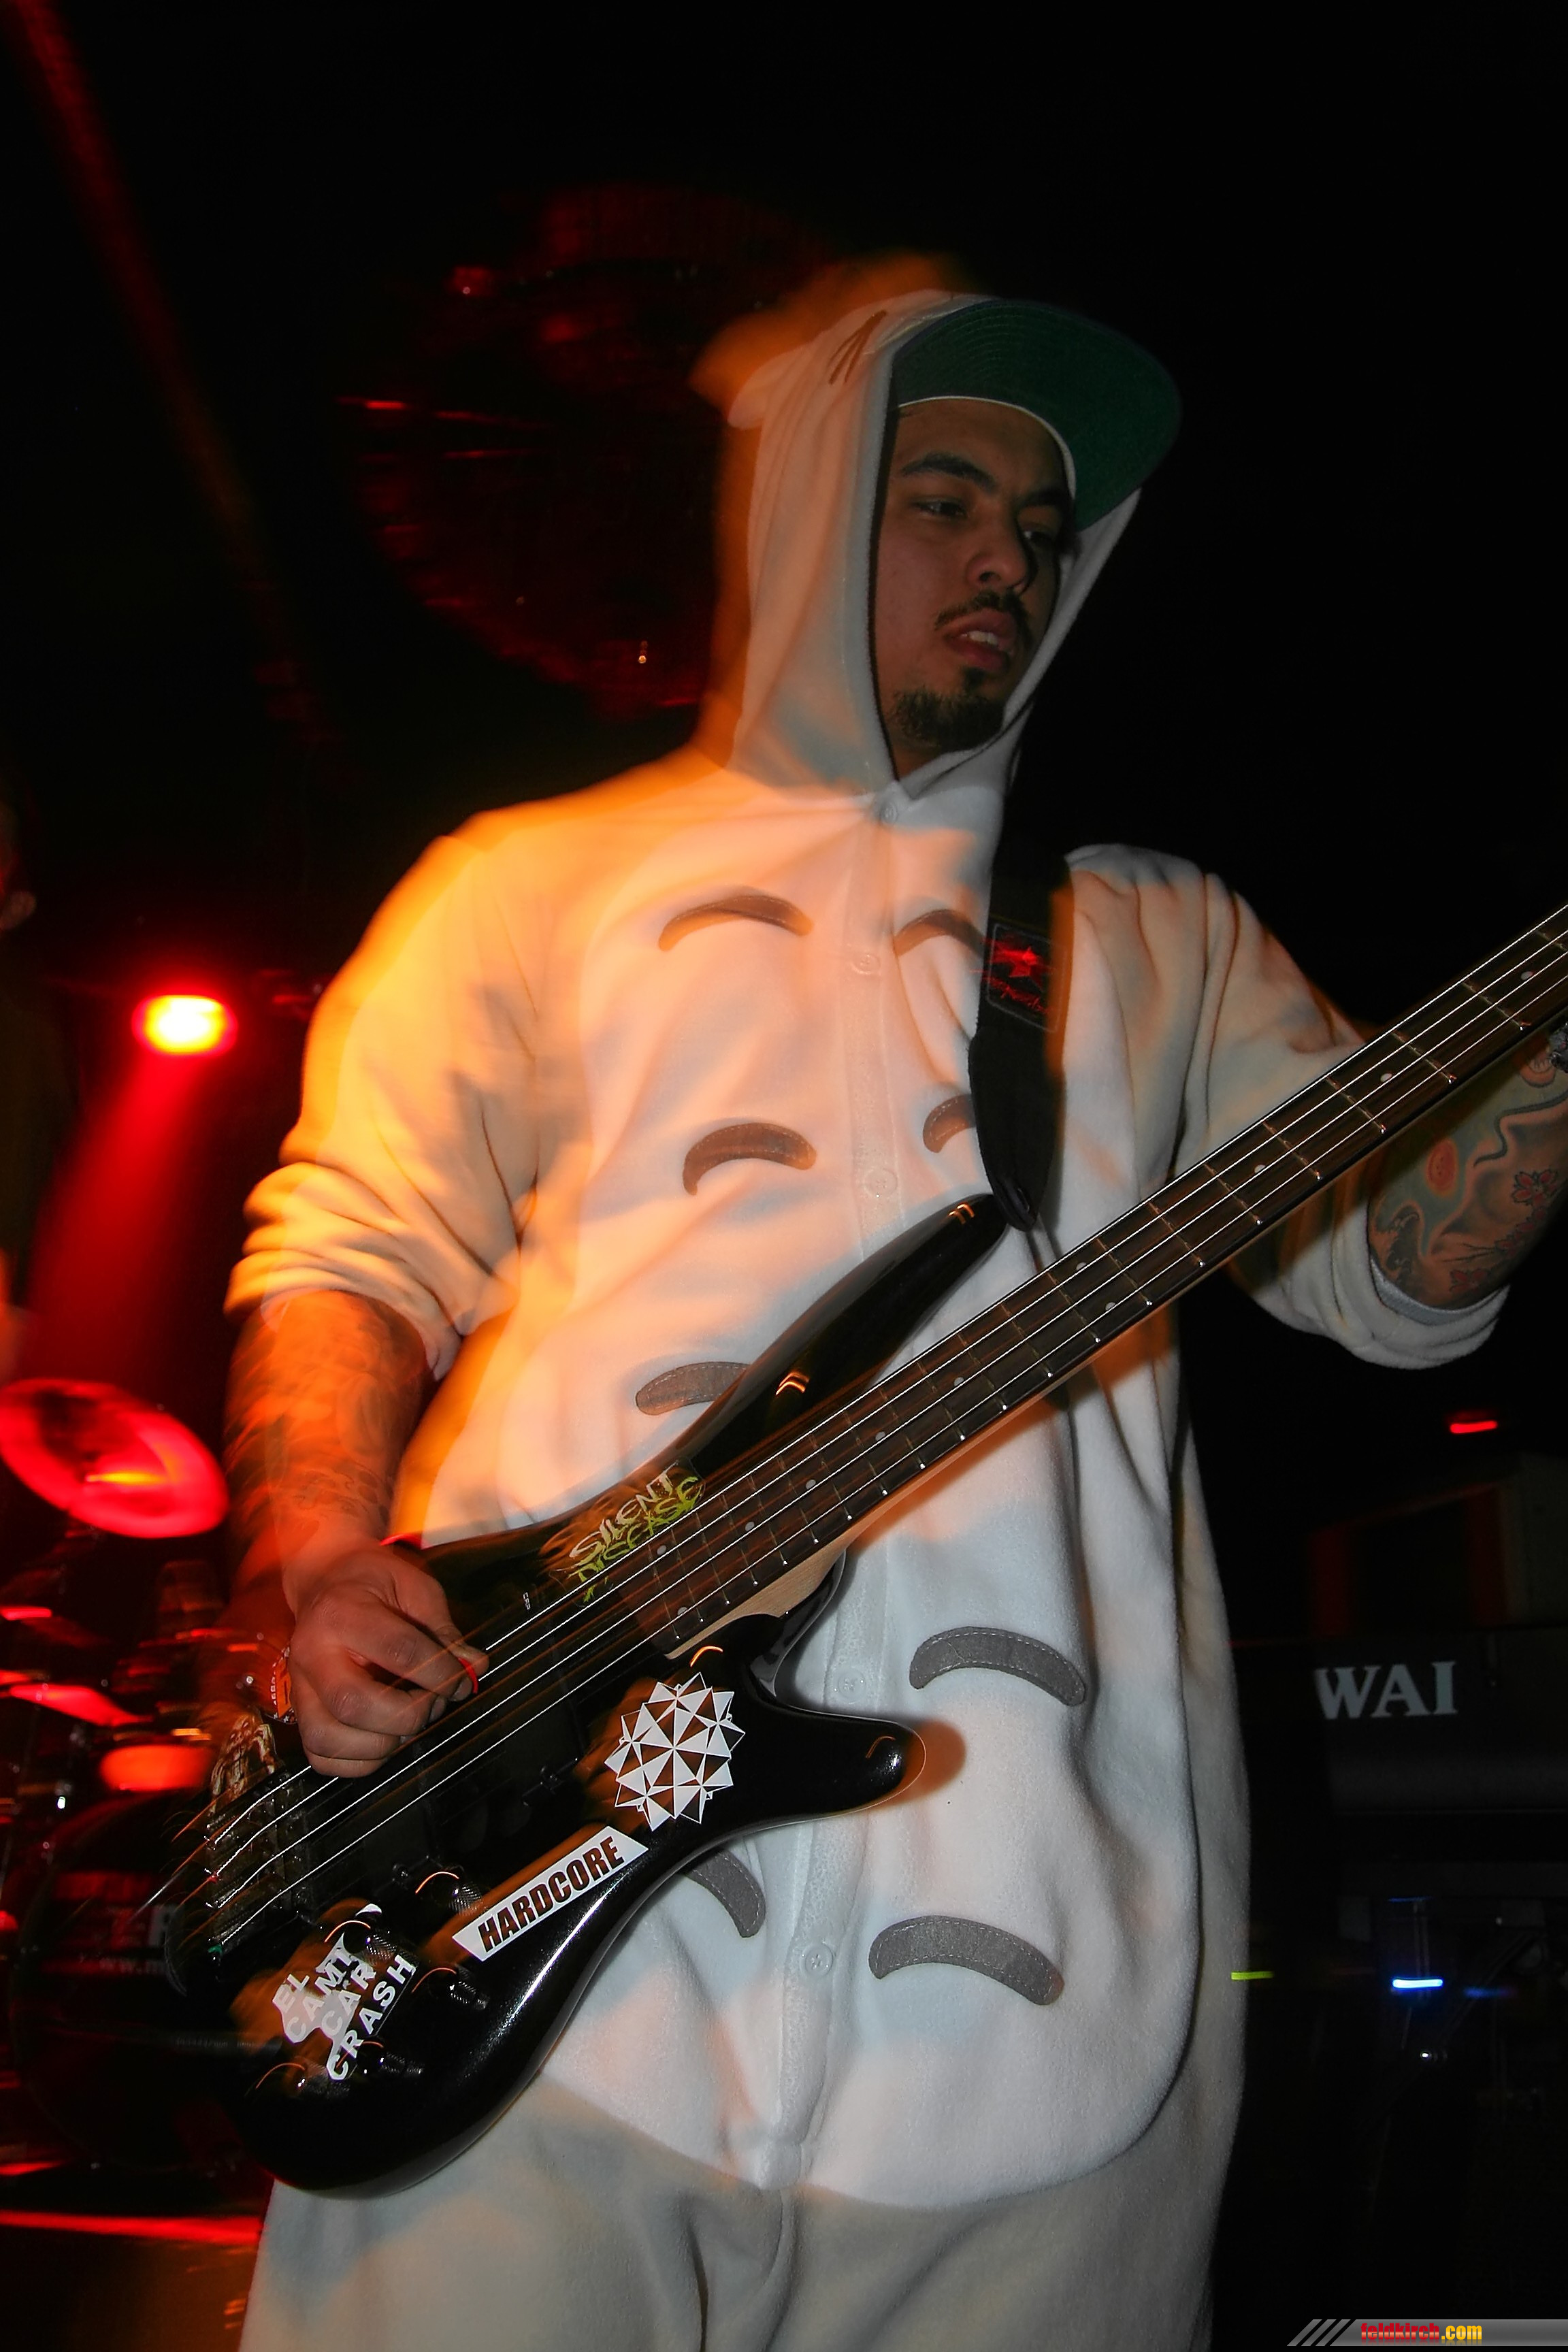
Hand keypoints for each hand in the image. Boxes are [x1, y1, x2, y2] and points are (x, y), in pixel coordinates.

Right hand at [284, 1542, 487, 1777]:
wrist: (323, 1579)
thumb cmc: (372, 1581)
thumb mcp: (414, 1586)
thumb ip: (443, 1628)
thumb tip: (475, 1667)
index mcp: (342, 1611)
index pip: (398, 1652)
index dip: (441, 1673)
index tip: (462, 1680)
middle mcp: (311, 1652)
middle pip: (354, 1704)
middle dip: (409, 1714)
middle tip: (434, 1703)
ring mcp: (298, 1686)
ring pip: (329, 1738)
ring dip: (383, 1744)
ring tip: (409, 1722)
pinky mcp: (298, 1712)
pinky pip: (322, 1756)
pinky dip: (360, 1762)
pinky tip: (385, 1739)